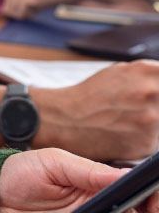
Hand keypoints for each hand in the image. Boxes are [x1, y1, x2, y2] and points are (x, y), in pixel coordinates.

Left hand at [0, 148, 158, 212]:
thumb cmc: (21, 171)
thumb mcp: (53, 163)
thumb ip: (89, 171)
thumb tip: (125, 175)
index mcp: (98, 183)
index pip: (137, 190)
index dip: (152, 198)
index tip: (152, 204)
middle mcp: (100, 207)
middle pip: (134, 212)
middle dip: (143, 212)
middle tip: (141, 211)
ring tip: (118, 212)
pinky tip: (94, 212)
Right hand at [33, 59, 158, 159]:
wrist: (66, 118)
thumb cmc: (92, 95)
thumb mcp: (121, 72)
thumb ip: (151, 76)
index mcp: (147, 71)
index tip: (157, 95)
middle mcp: (152, 93)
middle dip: (157, 106)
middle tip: (142, 107)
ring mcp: (152, 120)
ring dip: (156, 121)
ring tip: (135, 119)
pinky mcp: (148, 145)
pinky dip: (151, 138)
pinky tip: (132, 132)